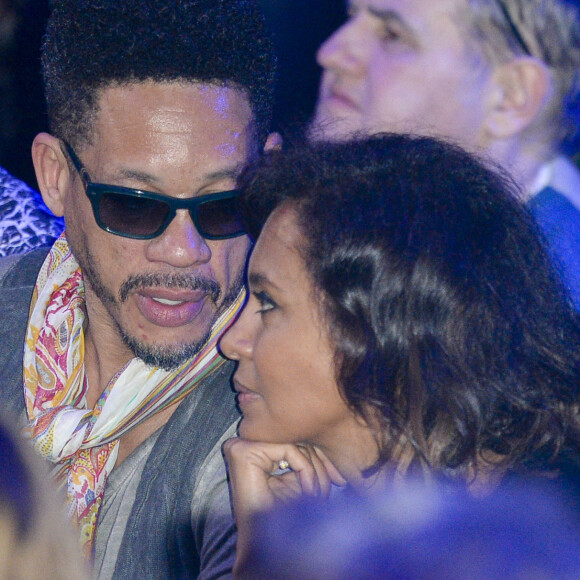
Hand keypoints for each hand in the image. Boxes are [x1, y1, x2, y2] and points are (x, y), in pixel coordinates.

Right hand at [222, 437, 344, 573]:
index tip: (339, 480)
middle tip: (334, 487)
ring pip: (296, 445)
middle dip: (322, 466)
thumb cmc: (278, 518)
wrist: (260, 545)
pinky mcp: (244, 450)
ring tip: (318, 496)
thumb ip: (307, 461)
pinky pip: (290, 450)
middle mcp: (244, 443)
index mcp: (254, 450)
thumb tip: (333, 445)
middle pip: (296, 441)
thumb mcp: (296, 482)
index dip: (320, 459)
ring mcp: (240, 445)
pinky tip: (309, 492)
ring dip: (316, 473)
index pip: (295, 442)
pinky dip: (306, 471)